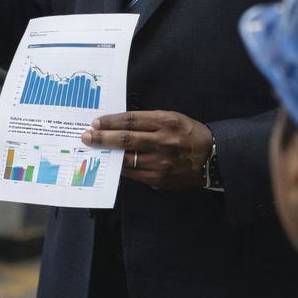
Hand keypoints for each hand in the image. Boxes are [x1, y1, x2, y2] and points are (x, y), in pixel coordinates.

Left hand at [81, 111, 213, 190]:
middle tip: (87, 136)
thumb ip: (148, 121)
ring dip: (108, 155)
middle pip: (125, 140)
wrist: (210, 158)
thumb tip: (119, 124)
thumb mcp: (172, 118)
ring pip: (127, 159)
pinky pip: (133, 173)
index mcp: (166, 122)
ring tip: (95, 150)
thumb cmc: (189, 134)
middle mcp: (163, 143)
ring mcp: (161, 164)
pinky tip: (112, 162)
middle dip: (102, 138)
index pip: (131, 120)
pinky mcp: (159, 179)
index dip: (111, 122)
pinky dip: (121, 167)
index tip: (96, 123)